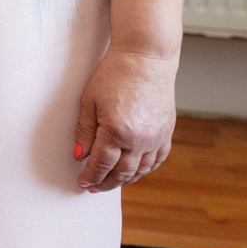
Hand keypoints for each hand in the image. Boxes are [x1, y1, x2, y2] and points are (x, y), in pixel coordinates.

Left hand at [74, 47, 177, 191]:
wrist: (145, 59)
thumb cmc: (114, 75)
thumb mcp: (89, 101)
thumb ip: (85, 131)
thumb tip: (80, 155)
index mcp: (117, 131)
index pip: (101, 163)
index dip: (91, 176)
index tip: (82, 183)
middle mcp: (139, 139)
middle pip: (122, 172)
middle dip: (106, 182)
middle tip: (93, 187)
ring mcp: (156, 137)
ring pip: (141, 170)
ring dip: (125, 179)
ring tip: (111, 182)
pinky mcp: (166, 132)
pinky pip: (157, 159)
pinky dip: (145, 169)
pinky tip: (135, 172)